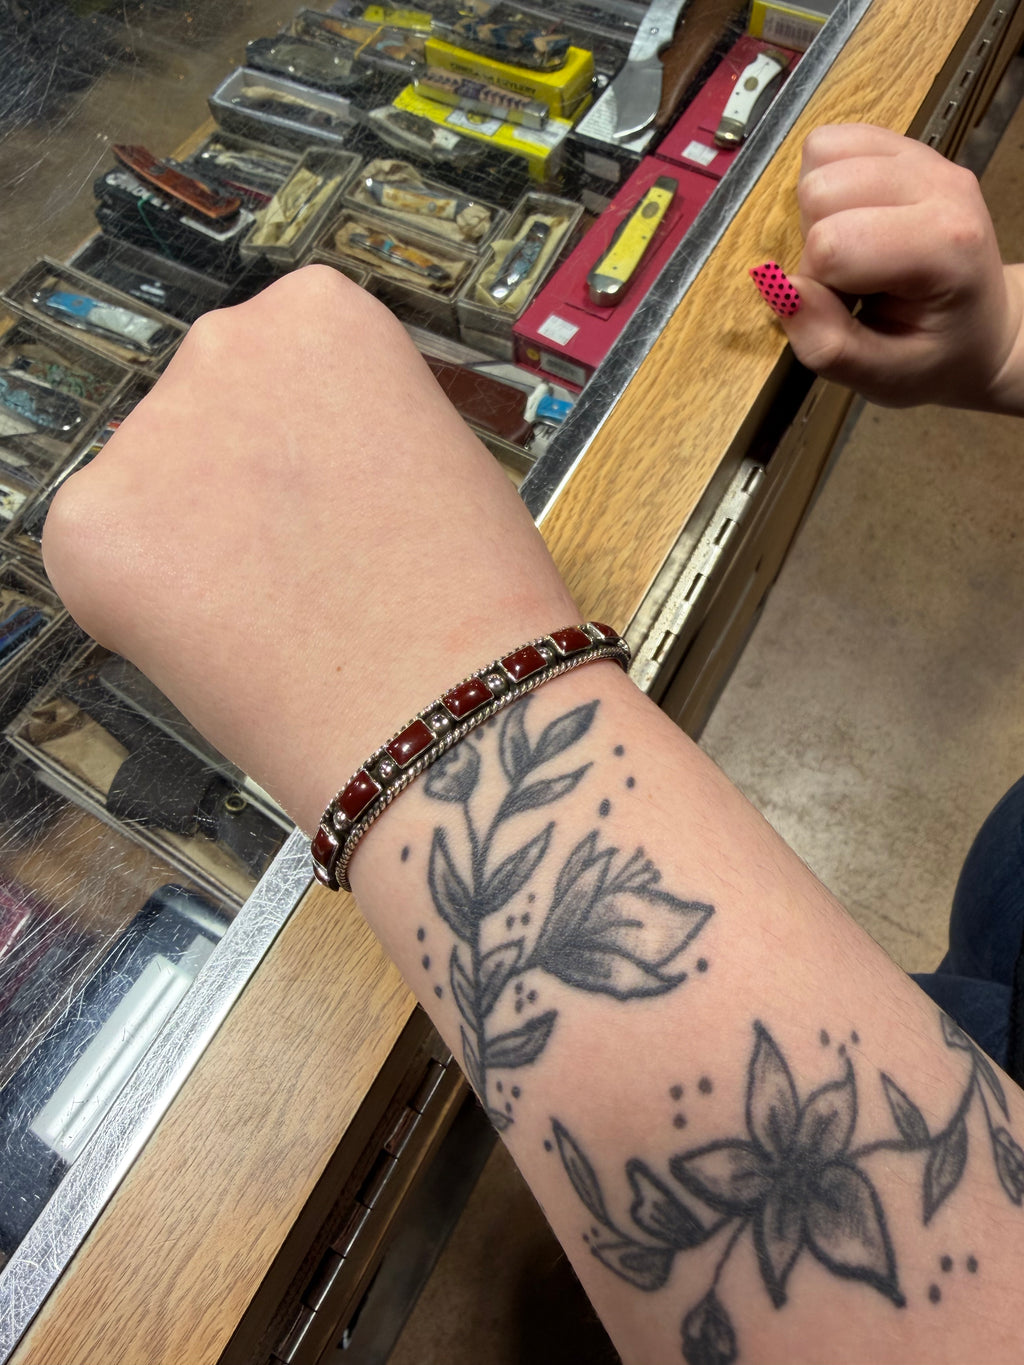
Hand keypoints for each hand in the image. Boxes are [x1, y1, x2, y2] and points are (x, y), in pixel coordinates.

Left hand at [41, 267, 577, 831]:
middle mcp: (222, 343)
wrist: (445, 703)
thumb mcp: (432, 457)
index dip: (308, 451)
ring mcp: (147, 430)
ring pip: (153, 493)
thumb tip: (289, 475)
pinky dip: (146, 611)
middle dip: (238, 487)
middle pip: (209, 417)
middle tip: (298, 569)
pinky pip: (105, 563)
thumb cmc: (473, 595)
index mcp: (319, 314)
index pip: (279, 367)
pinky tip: (224, 645)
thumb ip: (350, 434)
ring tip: (272, 620)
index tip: (335, 503)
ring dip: (193, 547)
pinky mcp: (89, 525)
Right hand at [779, 124, 1022, 409]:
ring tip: (851, 248)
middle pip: (820, 190)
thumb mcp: (882, 378)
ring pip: (820, 157)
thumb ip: (827, 344)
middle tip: (848, 279)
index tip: (844, 308)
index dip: (816, 285)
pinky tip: (849, 218)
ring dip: (817, 211)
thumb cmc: (935, 355)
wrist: (983, 325)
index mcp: (944, 246)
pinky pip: (830, 141)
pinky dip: (823, 179)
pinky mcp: (905, 146)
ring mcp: (925, 158)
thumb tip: (775, 287)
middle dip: (814, 243)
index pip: (832, 244)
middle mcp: (940, 186)